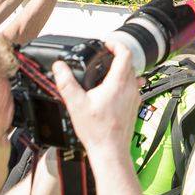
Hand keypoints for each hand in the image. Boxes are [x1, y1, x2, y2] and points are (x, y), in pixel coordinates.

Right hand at [52, 41, 140, 156]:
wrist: (111, 150)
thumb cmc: (97, 131)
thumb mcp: (76, 104)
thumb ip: (67, 83)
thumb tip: (59, 67)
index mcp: (118, 82)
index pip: (125, 53)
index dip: (116, 44)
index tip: (107, 43)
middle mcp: (130, 87)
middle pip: (129, 62)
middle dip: (116, 56)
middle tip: (103, 56)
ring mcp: (135, 96)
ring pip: (132, 74)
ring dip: (120, 69)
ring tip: (105, 72)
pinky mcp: (135, 105)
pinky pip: (133, 87)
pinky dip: (124, 82)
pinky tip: (112, 90)